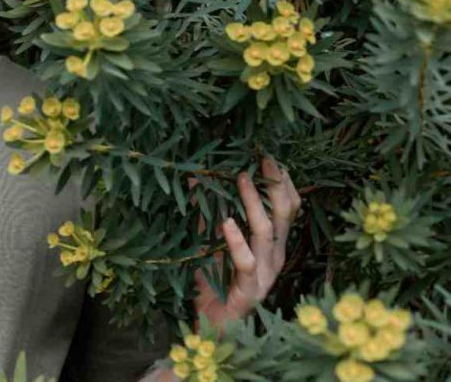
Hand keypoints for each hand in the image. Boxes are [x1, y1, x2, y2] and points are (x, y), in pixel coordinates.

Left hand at [191, 155, 301, 331]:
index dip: (284, 182)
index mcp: (272, 245)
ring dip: (253, 203)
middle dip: (276, 184)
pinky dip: (236, 240)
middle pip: (285, 215)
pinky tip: (226, 222)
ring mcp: (265, 274)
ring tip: (241, 179)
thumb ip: (207, 214)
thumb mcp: (210, 243)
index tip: (270, 157)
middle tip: (262, 159)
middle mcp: (274, 257)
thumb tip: (196, 178)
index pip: (289, 208)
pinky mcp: (250, 290)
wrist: (211, 327)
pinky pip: (246, 262)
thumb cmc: (214, 284)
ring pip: (267, 232)